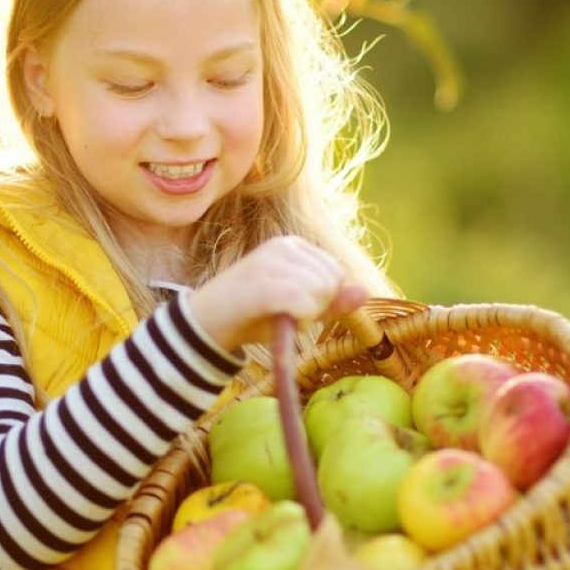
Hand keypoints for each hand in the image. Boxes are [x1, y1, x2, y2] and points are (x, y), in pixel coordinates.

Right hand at [186, 235, 369, 352]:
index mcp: (291, 246)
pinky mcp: (262, 282)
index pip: (335, 272)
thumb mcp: (297, 307)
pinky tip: (278, 319)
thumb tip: (366, 291)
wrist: (204, 324)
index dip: (322, 299)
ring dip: (305, 316)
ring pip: (320, 291)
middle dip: (316, 307)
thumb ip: (330, 301)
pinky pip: (304, 302)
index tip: (292, 306)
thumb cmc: (251, 316)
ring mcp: (270, 261)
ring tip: (277, 315)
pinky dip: (298, 319)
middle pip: (331, 281)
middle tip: (284, 313)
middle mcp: (282, 246)